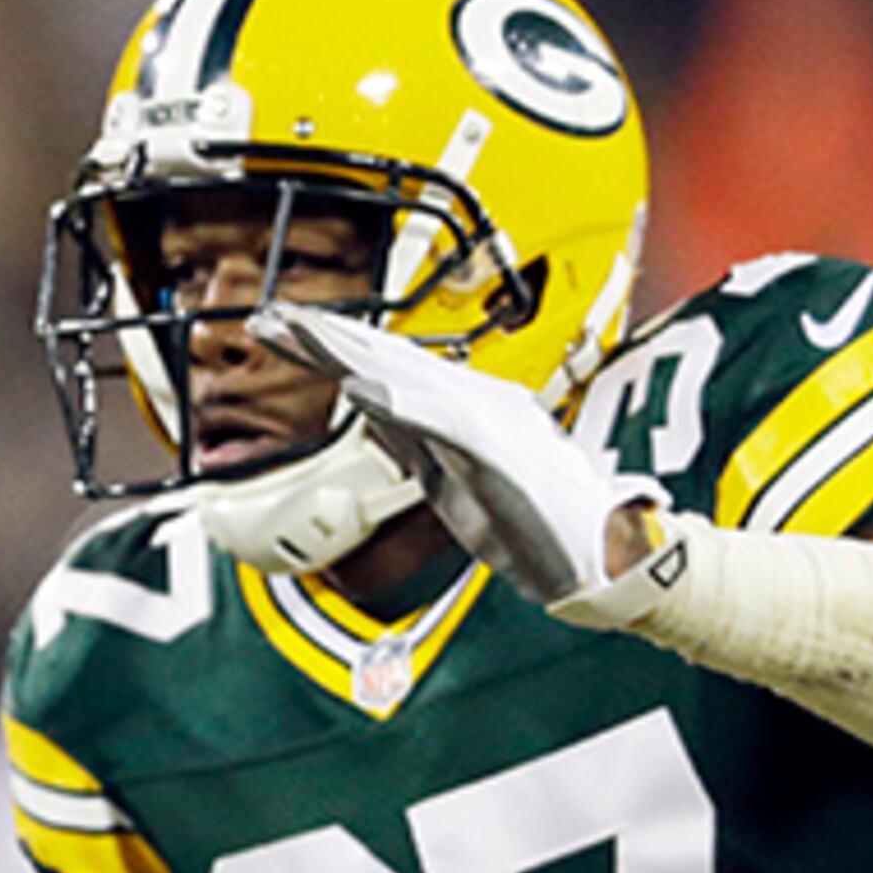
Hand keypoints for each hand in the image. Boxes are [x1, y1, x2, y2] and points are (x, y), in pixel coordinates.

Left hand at [254, 301, 657, 603]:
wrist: (602, 557)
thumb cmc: (533, 522)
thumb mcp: (449, 479)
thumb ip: (410, 439)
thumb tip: (366, 407)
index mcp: (460, 410)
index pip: (382, 369)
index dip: (327, 348)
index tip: (276, 330)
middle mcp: (474, 402)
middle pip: (388, 360)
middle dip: (326, 337)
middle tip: (270, 316)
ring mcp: (489, 423)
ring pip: (409, 377)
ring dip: (353, 354)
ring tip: (303, 333)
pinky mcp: (500, 454)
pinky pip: (444, 422)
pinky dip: (401, 403)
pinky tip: (362, 390)